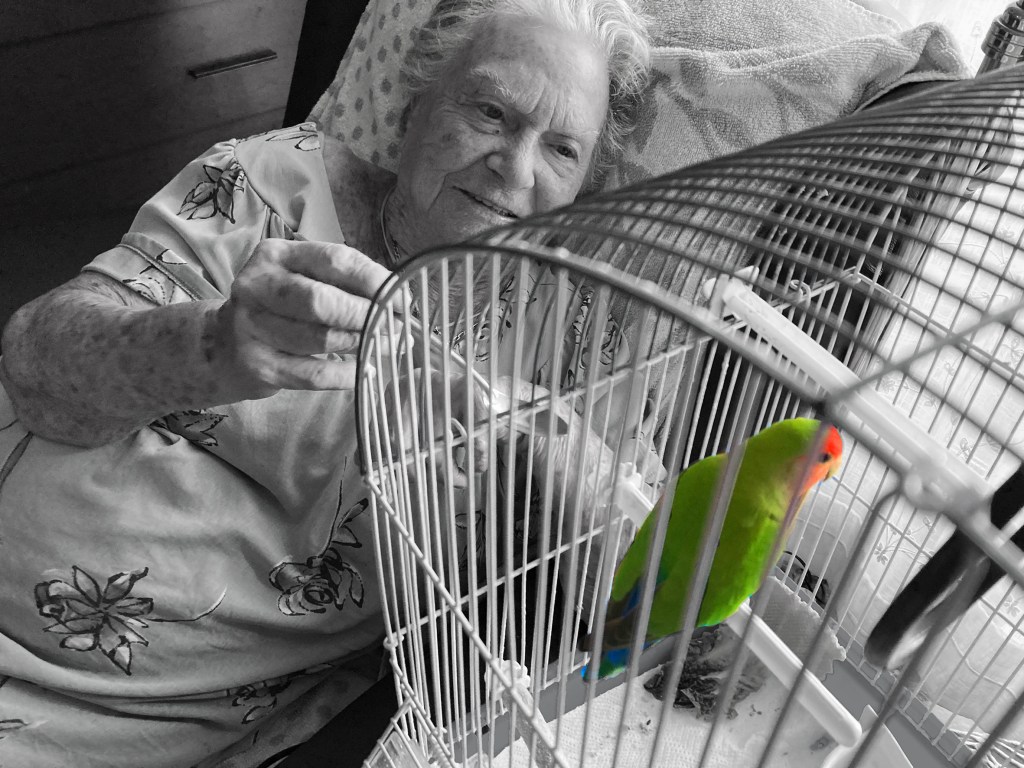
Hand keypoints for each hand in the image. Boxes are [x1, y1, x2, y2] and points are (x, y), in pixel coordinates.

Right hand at [208, 238, 393, 397]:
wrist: (223, 346)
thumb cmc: (279, 308)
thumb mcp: (302, 280)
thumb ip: (343, 283)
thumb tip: (400, 299)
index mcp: (275, 255)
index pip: (334, 260)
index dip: (375, 280)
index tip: (403, 298)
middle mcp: (257, 286)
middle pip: (322, 301)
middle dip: (367, 316)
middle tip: (398, 327)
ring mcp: (253, 327)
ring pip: (320, 339)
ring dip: (363, 345)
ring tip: (388, 346)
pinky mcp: (259, 365)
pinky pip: (314, 374)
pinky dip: (346, 373)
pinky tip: (366, 370)